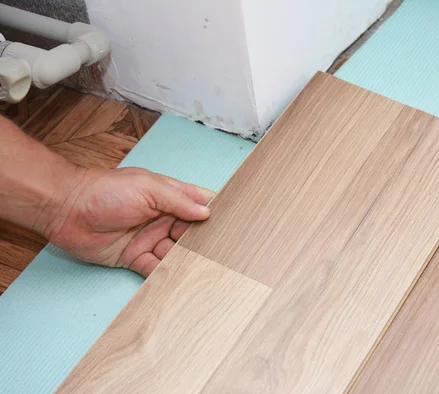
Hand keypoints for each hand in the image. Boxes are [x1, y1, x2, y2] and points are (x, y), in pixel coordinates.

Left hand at [42, 167, 213, 276]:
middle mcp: (161, 218)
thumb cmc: (106, 191)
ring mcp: (148, 238)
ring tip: (204, 272)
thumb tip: (206, 212)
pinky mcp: (133, 257)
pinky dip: (165, 275)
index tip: (234, 224)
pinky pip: (154, 268)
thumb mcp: (148, 188)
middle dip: (203, 243)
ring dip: (186, 261)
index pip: (198, 204)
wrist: (67, 210)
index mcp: (167, 197)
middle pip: (190, 233)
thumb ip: (178, 200)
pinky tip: (179, 280)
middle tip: (223, 255)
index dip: (214, 212)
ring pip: (175, 253)